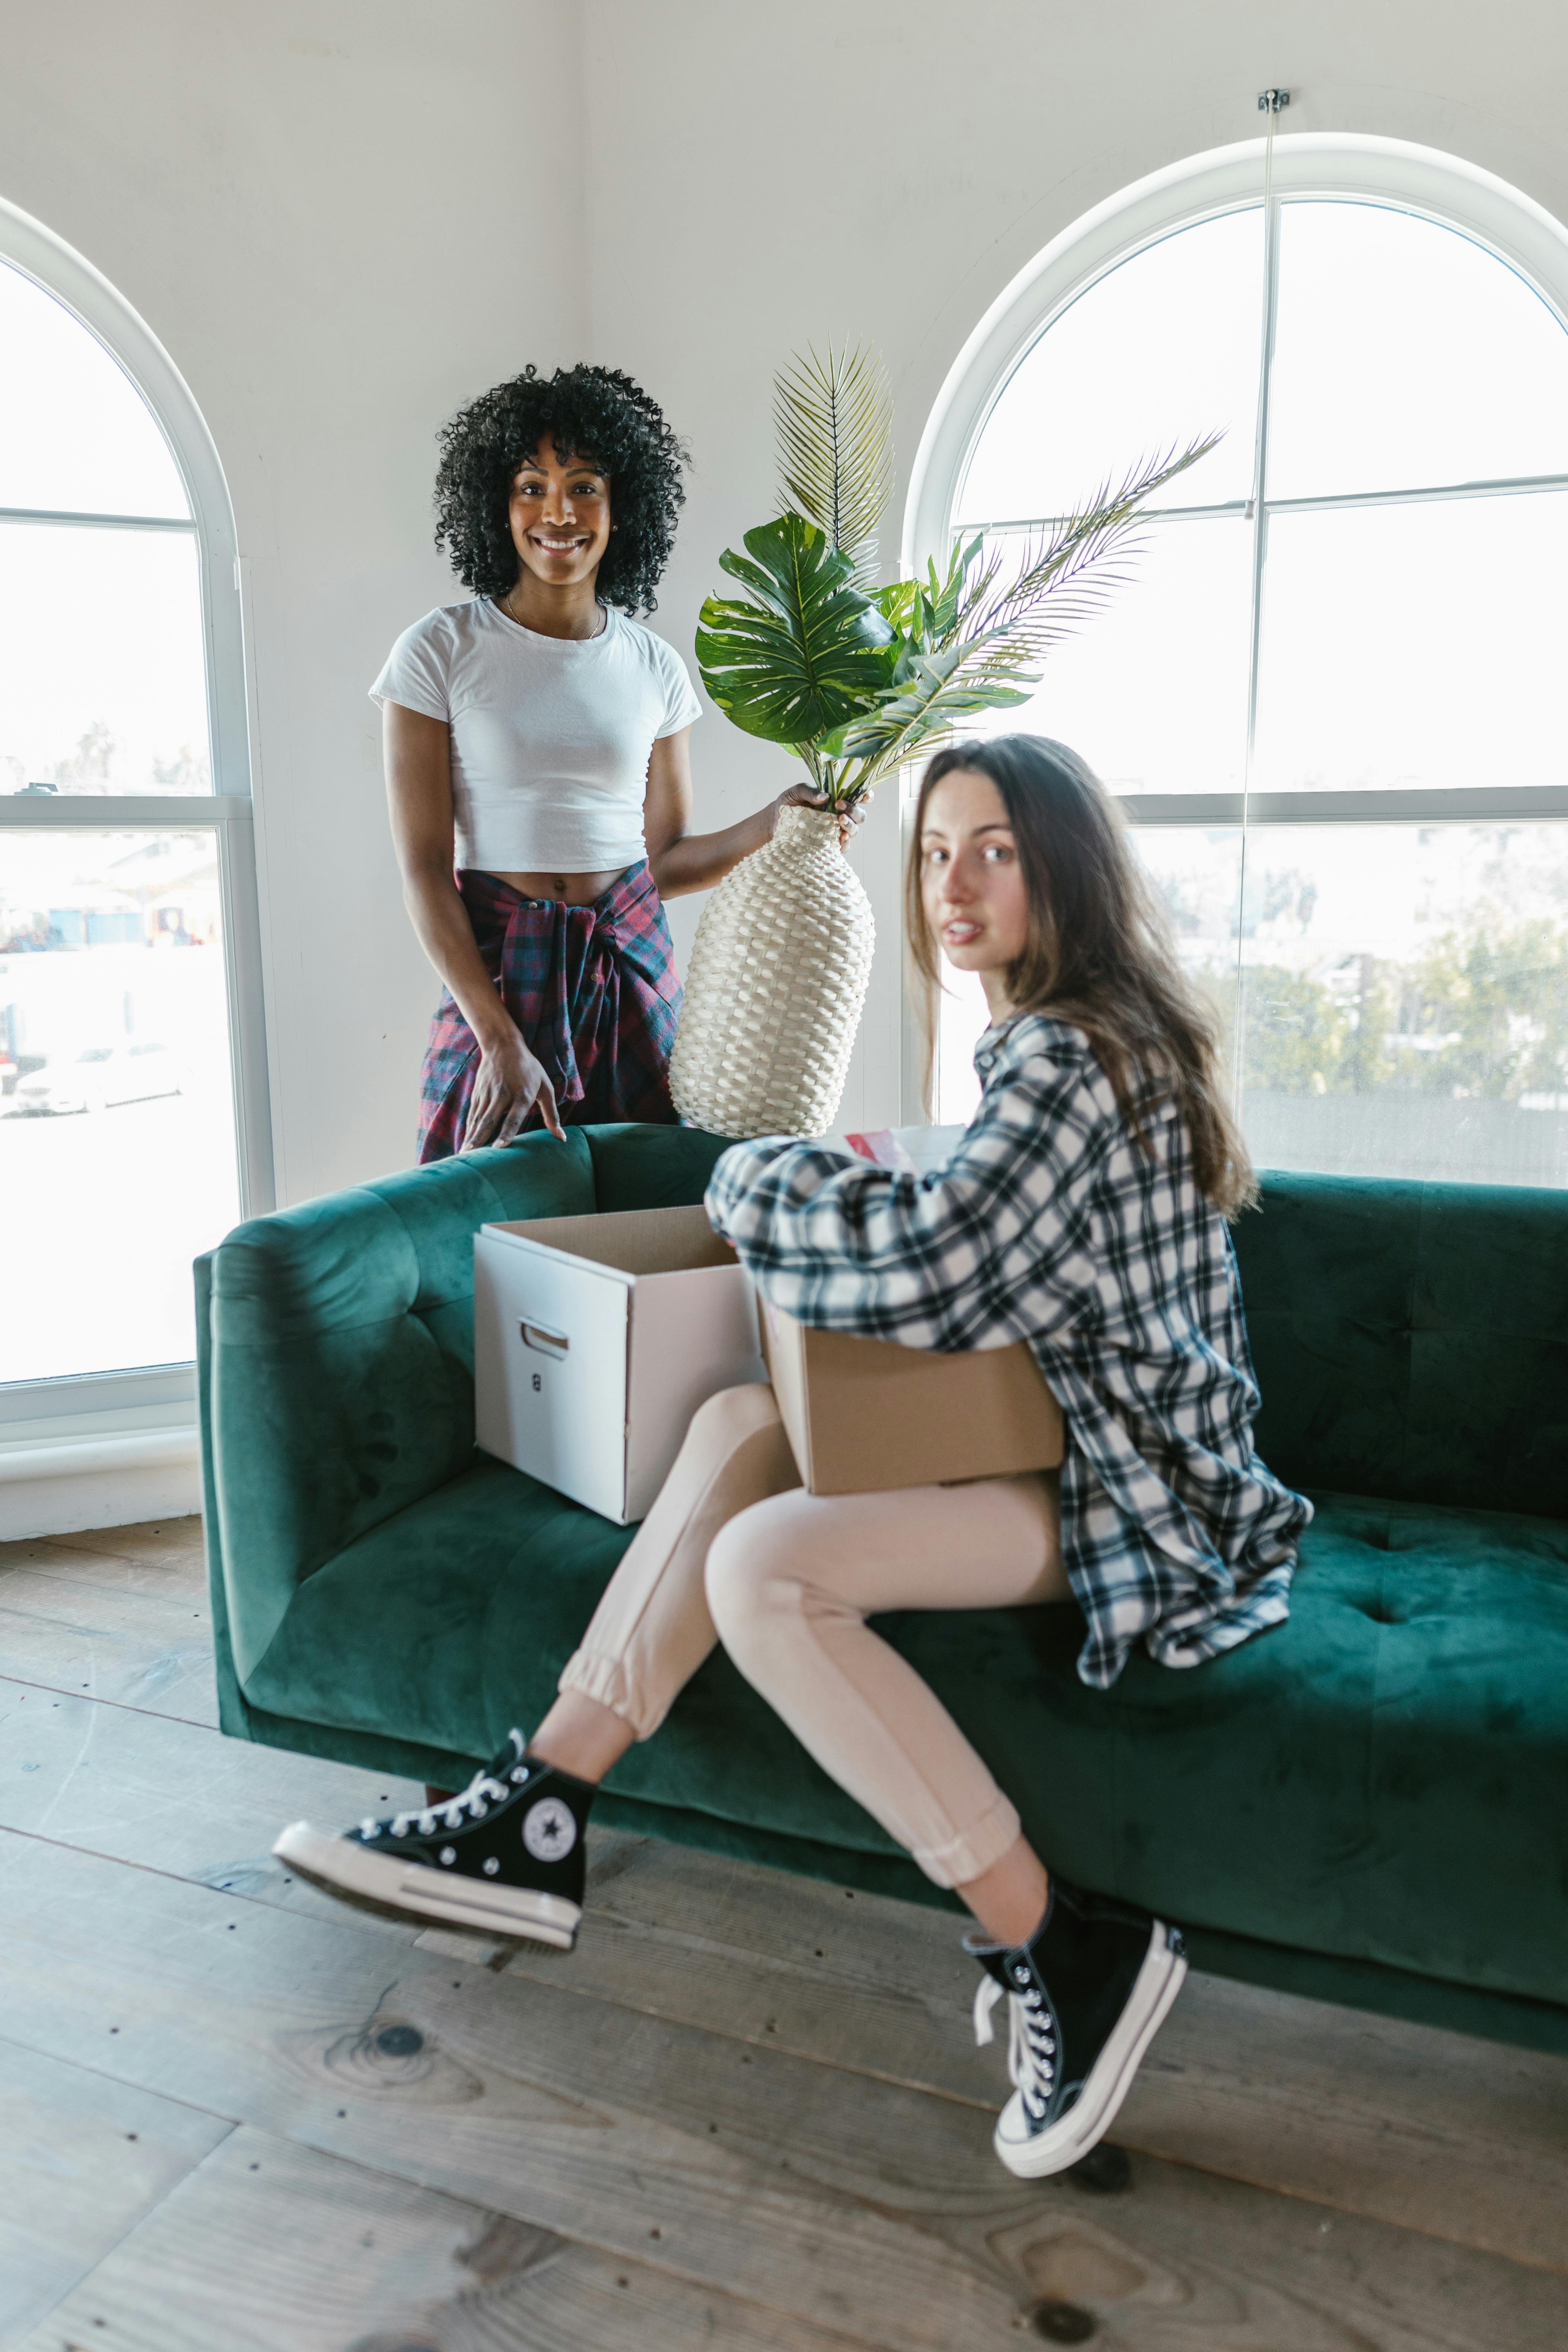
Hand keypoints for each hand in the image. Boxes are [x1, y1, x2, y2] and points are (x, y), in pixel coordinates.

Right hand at [461, 1026, 565, 1148]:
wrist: (503, 1045)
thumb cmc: (529, 1068)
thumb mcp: (545, 1087)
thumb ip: (552, 1114)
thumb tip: (562, 1138)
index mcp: (522, 1095)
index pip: (513, 1118)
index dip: (506, 1133)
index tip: (499, 1148)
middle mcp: (503, 1095)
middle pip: (490, 1120)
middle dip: (480, 1139)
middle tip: (472, 1157)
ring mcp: (487, 1094)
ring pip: (478, 1119)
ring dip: (471, 1137)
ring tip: (465, 1154)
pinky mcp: (478, 1093)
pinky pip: (473, 1114)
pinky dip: (469, 1129)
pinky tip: (466, 1142)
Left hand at [775, 782, 868, 851]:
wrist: (775, 822)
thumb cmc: (788, 804)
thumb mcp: (796, 792)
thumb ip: (809, 791)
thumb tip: (824, 797)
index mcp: (836, 799)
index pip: (857, 797)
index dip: (866, 797)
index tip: (865, 797)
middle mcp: (839, 815)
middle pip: (860, 816)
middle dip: (854, 811)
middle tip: (839, 807)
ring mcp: (835, 831)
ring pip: (854, 831)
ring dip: (850, 826)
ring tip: (840, 820)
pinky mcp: (829, 845)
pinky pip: (844, 847)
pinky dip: (845, 843)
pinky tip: (839, 839)